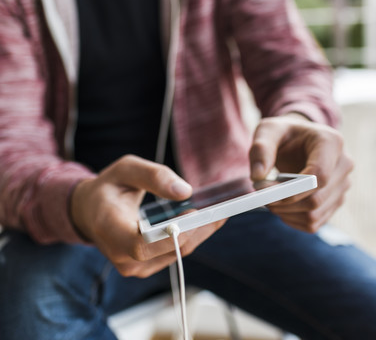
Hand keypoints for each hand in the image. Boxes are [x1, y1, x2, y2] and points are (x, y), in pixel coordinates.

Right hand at [70, 155, 224, 277]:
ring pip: (177, 253)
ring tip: (222, 210)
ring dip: (201, 232)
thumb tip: (185, 191)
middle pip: (169, 249)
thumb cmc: (108, 188)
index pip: (142, 244)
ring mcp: (134, 266)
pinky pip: (175, 253)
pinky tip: (206, 219)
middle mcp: (121, 255)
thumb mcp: (125, 169)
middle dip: (199, 229)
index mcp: (110, 228)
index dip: (173, 232)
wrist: (90, 212)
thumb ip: (153, 176)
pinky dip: (192, 235)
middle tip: (224, 207)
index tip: (195, 210)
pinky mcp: (145, 266)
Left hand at [249, 114, 352, 232]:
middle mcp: (344, 164)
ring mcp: (343, 185)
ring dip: (286, 213)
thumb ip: (261, 149)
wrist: (297, 139)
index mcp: (331, 142)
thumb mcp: (268, 131)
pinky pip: (314, 223)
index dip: (293, 190)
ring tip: (269, 199)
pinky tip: (281, 206)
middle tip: (261, 196)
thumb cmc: (283, 133)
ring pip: (314, 214)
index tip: (266, 191)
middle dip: (284, 202)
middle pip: (316, 199)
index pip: (320, 176)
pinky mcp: (335, 201)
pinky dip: (292, 219)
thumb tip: (257, 176)